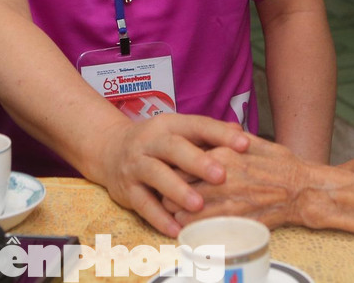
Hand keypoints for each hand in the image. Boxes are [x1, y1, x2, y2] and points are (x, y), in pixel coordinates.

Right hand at [97, 114, 249, 235]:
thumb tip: (244, 136)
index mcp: (169, 125)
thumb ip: (208, 135)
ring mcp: (136, 165)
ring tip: (198, 205)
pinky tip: (177, 230)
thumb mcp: (178, 132)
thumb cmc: (157, 144)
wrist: (109, 150)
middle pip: (173, 148)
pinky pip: (142, 204)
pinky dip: (159, 218)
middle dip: (197, 162)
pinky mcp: (126, 189)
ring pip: (155, 175)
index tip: (244, 144)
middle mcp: (150, 142)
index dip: (220, 134)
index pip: (196, 125)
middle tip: (221, 175)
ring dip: (177, 190)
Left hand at [172, 136, 324, 228]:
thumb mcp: (252, 142)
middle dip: (170, 191)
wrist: (303, 190)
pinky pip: (203, 228)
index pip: (180, 161)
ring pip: (184, 210)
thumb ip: (226, 138)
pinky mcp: (235, 222)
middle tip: (170, 192)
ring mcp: (228, 203)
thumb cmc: (280, 165)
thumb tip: (205, 134)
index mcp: (223, 154)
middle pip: (177, 187)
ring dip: (178, 211)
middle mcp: (222, 178)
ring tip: (180, 209)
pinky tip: (195, 223)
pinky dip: (194, 227)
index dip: (173, 169)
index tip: (172, 172)